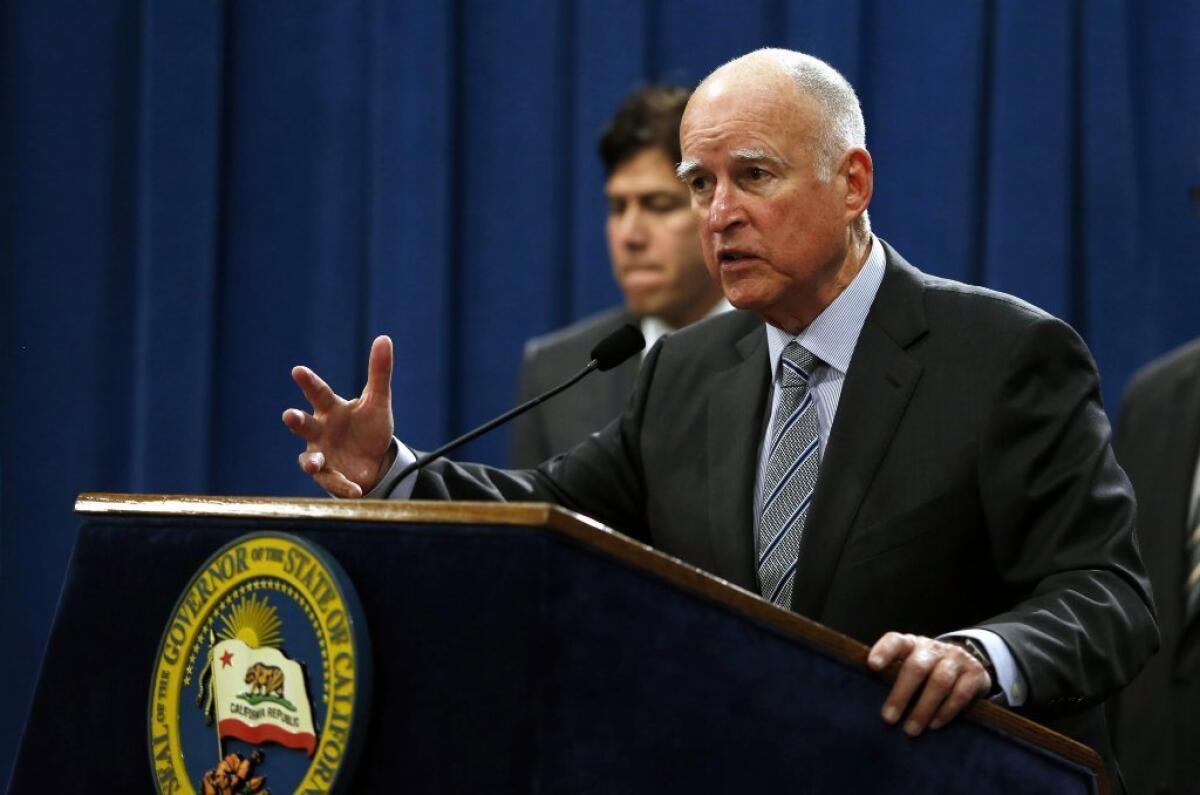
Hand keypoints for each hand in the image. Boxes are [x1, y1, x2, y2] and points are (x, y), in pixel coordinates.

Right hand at [282, 335, 394, 497]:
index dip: (308, 382)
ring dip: (310, 462)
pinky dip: (342, 486)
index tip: (298, 370)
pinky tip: (355, 489)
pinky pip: (332, 482)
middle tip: (289, 416)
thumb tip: (384, 338)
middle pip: (304, 425)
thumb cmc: (369, 426)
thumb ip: (379, 372)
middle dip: (296, 421)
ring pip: (309, 459)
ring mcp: (321, 455)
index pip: (318, 393)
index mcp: (331, 409)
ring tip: (315, 464)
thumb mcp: (378, 401)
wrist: (374, 460)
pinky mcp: (329, 477)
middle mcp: (320, 431)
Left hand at [866, 632, 991, 736]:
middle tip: (888, 718)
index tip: (872, 666)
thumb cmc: (928, 670)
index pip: (896, 641)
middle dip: (901, 694)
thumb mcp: (911, 666)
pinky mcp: (975, 674)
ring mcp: (956, 659)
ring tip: (911, 729)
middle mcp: (933, 648)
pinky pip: (961, 693)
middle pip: (916, 667)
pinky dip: (946, 711)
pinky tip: (935, 725)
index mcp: (911, 644)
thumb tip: (868, 702)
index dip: (884, 651)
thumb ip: (894, 676)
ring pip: (939, 681)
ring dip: (923, 708)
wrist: (968, 665)